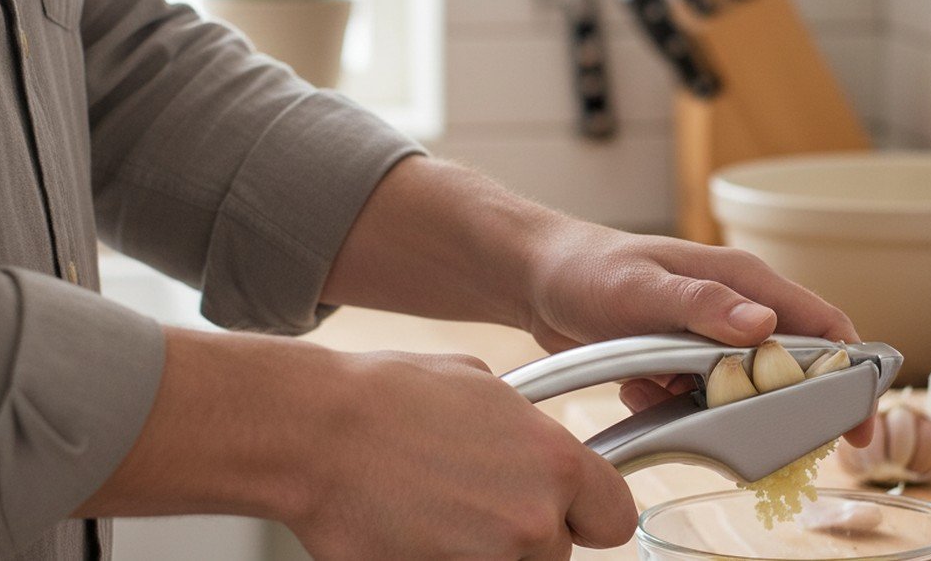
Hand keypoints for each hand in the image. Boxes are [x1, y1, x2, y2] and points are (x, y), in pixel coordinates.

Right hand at [291, 351, 635, 558]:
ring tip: (436, 515)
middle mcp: (533, 519)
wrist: (315, 430)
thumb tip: (533, 445)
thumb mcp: (482, 386)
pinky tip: (415, 533)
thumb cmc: (387, 397)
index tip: (568, 513)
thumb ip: (527, 430)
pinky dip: (443, 559)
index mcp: (557, 463)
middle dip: (523, 535)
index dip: (588, 515)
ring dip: (484, 553)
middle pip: (556, 553)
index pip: (615, 519)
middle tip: (474, 504)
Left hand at [524, 221, 872, 446]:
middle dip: (767, 404)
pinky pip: (695, 398)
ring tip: (657, 389)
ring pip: (738, 390)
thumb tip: (765, 326)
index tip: (854, 425)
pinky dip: (668, 404)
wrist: (537, 277)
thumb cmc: (588, 268)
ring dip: (704, 407)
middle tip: (740, 431)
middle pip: (788, 368)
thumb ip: (703, 306)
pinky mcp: (680, 357)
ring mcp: (708, 333)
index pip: (823, 325)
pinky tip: (636, 386)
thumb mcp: (643, 288)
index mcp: (743, 279)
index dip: (850, 374)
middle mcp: (735, 306)